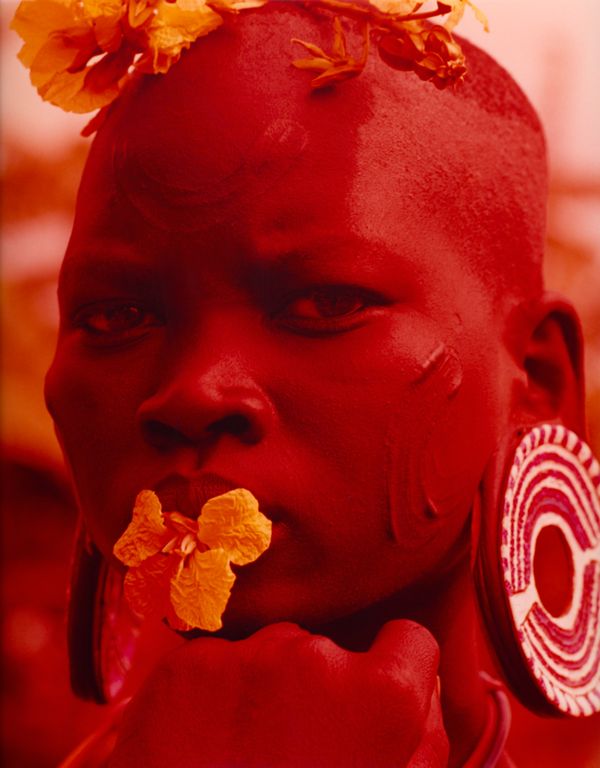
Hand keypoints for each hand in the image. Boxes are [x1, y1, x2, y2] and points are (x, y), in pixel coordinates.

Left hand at [109, 620, 447, 767]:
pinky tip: (204, 745)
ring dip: (263, 687)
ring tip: (243, 753)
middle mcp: (315, 658)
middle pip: (327, 649)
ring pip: (269, 651)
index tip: (372, 700)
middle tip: (290, 753)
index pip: (408, 640)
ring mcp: (245, 657)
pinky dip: (213, 692)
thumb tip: (420, 687)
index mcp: (382, 698)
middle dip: (315, 688)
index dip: (396, 671)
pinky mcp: (187, 665)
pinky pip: (216, 661)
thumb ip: (422, 739)